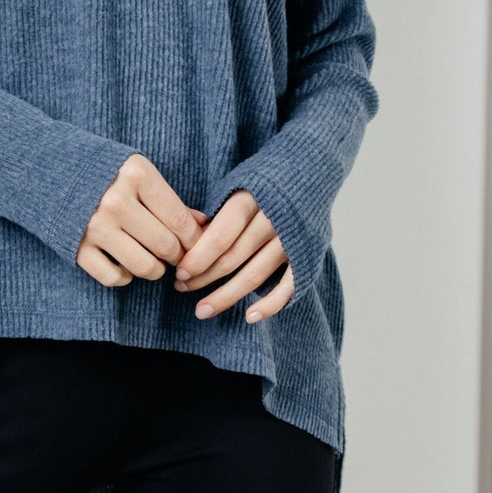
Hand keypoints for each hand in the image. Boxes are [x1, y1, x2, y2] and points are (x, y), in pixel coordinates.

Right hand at [78, 154, 205, 287]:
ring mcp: (95, 226)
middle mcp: (116, 201)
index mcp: (135, 175)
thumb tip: (203, 225)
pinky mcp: (78, 248)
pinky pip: (114, 278)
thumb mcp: (137, 173)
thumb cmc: (103, 172)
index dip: (195, 240)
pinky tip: (125, 265)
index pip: (179, 220)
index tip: (197, 246)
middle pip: (166, 246)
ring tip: (155, 262)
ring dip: (156, 270)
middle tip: (177, 256)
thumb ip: (168, 199)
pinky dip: (125, 277)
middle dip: (178, 257)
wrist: (47, 171)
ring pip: (144, 266)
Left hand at [172, 189, 295, 321]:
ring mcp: (292, 241)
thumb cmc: (262, 185)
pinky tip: (249, 317)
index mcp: (252, 198)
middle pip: (233, 258)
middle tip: (181, 288)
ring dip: (226, 296)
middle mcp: (274, 220)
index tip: (180, 272)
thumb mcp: (237, 186)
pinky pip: (288, 287)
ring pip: (254, 275)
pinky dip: (270, 305)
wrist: (311, 175)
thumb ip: (214, 212)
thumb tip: (183, 243)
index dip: (198, 257)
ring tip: (202, 310)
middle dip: (204, 277)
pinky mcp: (306, 256)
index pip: (221, 236)